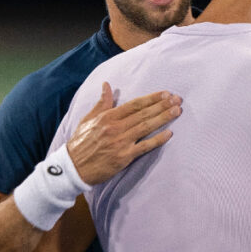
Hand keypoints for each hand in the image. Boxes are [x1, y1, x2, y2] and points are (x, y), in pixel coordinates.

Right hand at [67, 82, 181, 184]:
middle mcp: (115, 127)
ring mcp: (120, 142)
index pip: (135, 104)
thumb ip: (102, 102)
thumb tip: (106, 85)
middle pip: (144, 114)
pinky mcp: (124, 157)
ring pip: (146, 127)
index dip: (151, 98)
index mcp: (107, 117)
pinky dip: (157, 140)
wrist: (73, 167)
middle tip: (177, 99)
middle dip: (162, 105)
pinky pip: (144, 146)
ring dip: (163, 118)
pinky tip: (169, 134)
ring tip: (177, 111)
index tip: (165, 93)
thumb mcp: (88, 119)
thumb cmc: (80, 142)